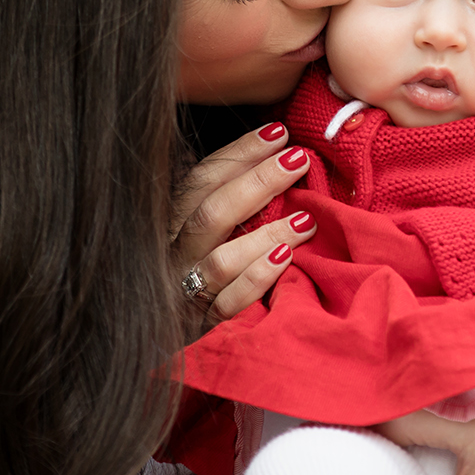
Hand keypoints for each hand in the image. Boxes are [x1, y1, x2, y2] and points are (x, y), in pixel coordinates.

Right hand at [170, 122, 316, 329]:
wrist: (168, 341)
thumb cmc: (205, 274)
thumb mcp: (211, 232)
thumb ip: (234, 201)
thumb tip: (280, 155)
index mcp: (175, 225)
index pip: (202, 180)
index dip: (239, 154)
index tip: (278, 133)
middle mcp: (176, 254)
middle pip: (212, 212)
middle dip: (257, 182)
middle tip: (298, 160)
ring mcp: (187, 291)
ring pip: (221, 259)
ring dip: (265, 235)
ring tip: (306, 219)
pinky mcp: (202, 326)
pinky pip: (229, 303)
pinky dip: (256, 279)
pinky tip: (285, 260)